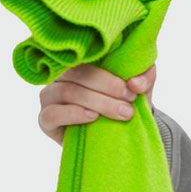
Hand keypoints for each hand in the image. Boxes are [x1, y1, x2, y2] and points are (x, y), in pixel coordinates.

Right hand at [38, 62, 157, 145]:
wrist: (118, 137)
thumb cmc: (125, 105)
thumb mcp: (140, 89)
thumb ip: (145, 76)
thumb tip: (136, 83)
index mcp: (78, 61)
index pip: (84, 55)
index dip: (108, 70)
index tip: (132, 87)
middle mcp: (59, 75)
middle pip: (76, 73)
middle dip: (107, 87)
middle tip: (130, 102)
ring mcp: (49, 97)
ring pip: (67, 91)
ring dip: (97, 102)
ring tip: (121, 113)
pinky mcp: (45, 120)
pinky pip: (51, 114)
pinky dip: (72, 114)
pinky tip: (92, 117)